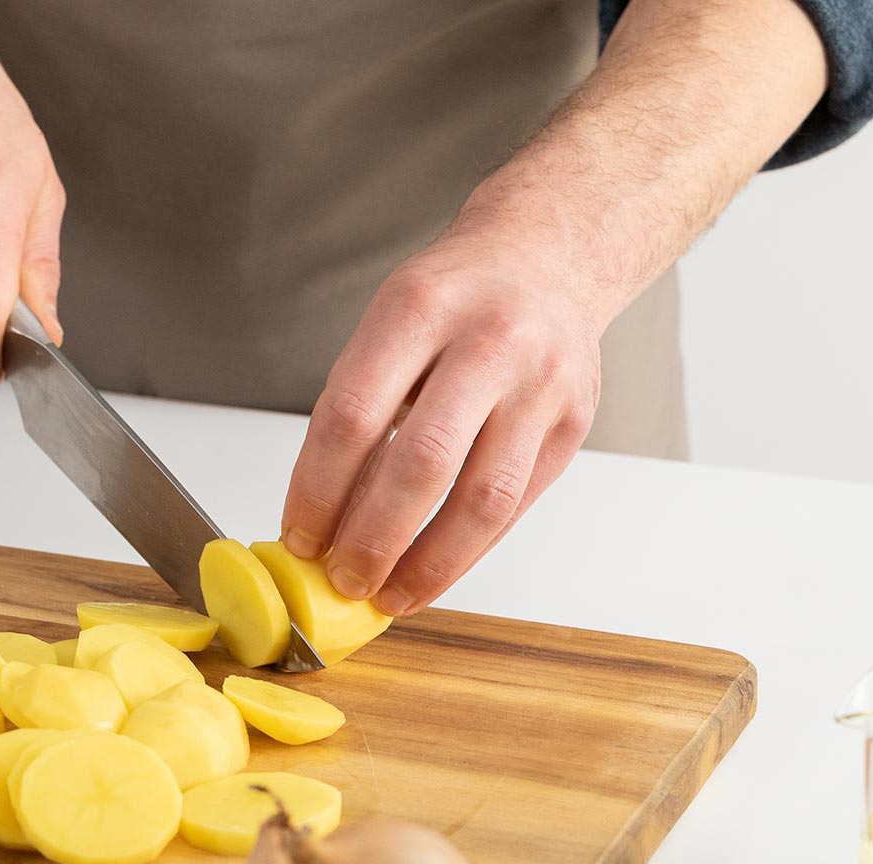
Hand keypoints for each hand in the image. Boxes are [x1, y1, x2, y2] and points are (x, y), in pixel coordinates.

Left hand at [279, 181, 606, 616]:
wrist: (548, 259)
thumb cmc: (454, 297)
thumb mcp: (391, 320)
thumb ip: (360, 406)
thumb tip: (321, 515)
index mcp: (420, 307)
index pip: (353, 415)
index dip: (318, 489)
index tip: (299, 536)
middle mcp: (489, 341)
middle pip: (422, 464)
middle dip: (373, 538)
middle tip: (342, 578)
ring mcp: (541, 384)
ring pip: (481, 500)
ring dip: (427, 563)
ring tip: (388, 595)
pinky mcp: (573, 424)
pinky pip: (515, 507)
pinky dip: (468, 553)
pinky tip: (432, 573)